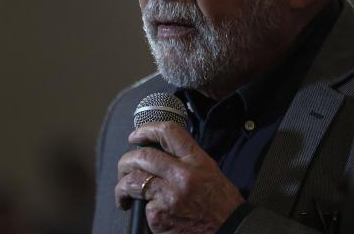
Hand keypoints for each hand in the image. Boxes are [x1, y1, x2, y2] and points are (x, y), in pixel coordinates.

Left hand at [115, 121, 244, 233]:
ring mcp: (169, 196)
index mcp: (197, 161)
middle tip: (124, 167)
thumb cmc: (223, 205)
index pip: (168, 132)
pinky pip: (142, 207)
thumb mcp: (211, 172)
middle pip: (142, 156)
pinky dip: (142, 210)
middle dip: (126, 160)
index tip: (135, 135)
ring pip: (133, 181)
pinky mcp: (159, 217)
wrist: (231, 231)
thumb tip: (162, 152)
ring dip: (122, 185)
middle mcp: (182, 175)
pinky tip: (150, 214)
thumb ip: (187, 159)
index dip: (146, 129)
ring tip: (123, 192)